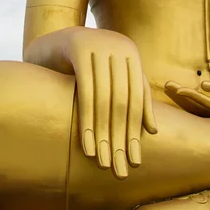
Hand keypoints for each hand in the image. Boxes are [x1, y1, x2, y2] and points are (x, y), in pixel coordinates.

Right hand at [62, 27, 156, 178]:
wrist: (57, 40)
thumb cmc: (90, 63)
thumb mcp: (113, 77)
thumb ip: (135, 96)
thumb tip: (153, 130)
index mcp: (131, 53)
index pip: (137, 98)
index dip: (135, 130)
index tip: (134, 161)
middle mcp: (119, 46)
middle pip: (123, 100)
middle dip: (120, 137)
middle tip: (119, 168)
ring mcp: (99, 45)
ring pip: (104, 99)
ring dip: (103, 134)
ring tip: (103, 162)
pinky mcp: (79, 48)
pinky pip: (85, 91)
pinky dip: (87, 120)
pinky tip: (87, 145)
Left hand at [165, 79, 209, 122]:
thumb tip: (204, 85)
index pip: (207, 105)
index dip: (192, 97)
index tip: (178, 88)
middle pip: (200, 108)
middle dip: (182, 97)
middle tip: (167, 85)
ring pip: (201, 109)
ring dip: (184, 99)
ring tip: (169, 86)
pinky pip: (205, 108)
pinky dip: (193, 100)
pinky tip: (181, 93)